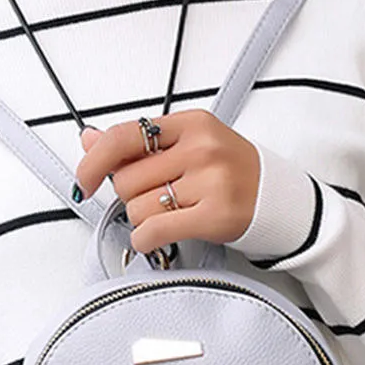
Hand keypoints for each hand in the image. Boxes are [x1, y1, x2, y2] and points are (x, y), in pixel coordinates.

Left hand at [73, 110, 260, 254]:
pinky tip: (153, 237)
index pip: (124, 137)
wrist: (278, 199)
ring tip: (170, 214)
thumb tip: (88, 139)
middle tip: (156, 198)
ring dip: (143, 220)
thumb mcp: (189, 145)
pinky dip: (145, 240)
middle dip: (131, 195)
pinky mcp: (214, 216)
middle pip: (127, 180)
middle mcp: (200, 149)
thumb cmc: (233, 172)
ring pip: (137, 209)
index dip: (95, 161)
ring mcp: (209, 182)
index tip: (86, 179)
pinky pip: (154, 231)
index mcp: (191, 125)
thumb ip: (138, 144)